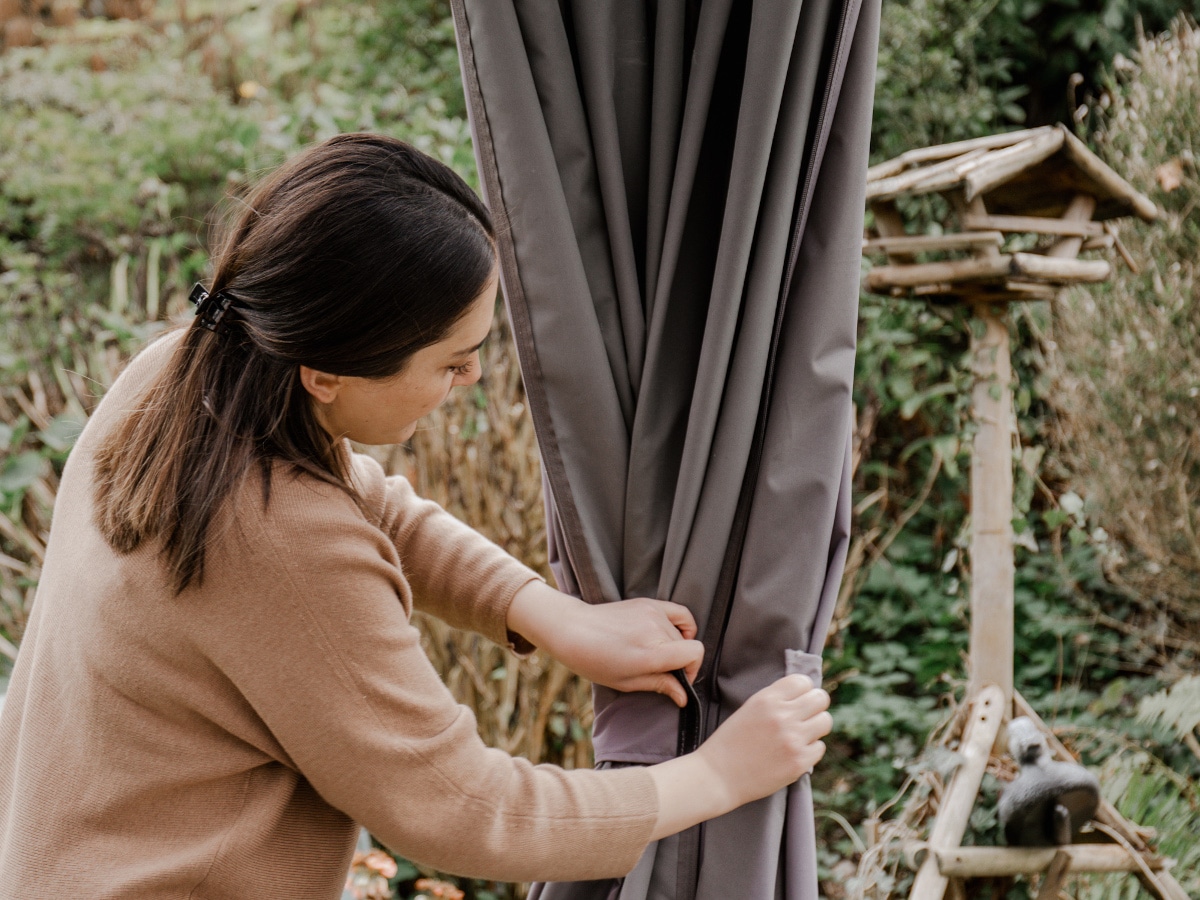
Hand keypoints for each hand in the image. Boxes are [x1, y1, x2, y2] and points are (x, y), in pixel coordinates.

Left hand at [506, 582, 703, 706]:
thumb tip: (684, 696)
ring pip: (680, 633)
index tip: (679, 680)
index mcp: (651, 652)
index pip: (694, 653)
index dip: (693, 670)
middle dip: (679, 662)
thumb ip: (659, 685)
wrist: (573, 629)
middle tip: (660, 672)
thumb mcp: (626, 682)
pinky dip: (684, 624)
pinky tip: (675, 634)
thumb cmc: (594, 661)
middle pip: (686, 646)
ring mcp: (653, 613)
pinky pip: (679, 612)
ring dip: (675, 646)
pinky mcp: (649, 603)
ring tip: (655, 655)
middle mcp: (655, 629)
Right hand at [645, 674, 831, 839]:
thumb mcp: (749, 709)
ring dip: (816, 727)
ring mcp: (793, 739)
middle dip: (815, 706)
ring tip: (801, 735)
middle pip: (820, 698)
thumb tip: (803, 696)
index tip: (798, 700)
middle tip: (806, 716)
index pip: (803, 681)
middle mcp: (783, 716)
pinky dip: (810, 750)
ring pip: (825, 722)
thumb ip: (775, 700)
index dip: (803, 690)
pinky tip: (793, 753)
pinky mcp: (799, 762)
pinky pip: (820, 747)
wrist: (717, 776)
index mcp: (767, 699)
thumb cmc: (730, 742)